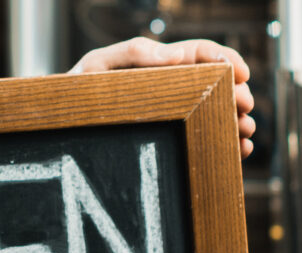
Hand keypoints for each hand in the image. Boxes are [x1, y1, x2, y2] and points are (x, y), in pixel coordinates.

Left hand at [71, 37, 256, 157]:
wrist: (57, 124)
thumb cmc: (76, 92)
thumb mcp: (98, 67)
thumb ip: (135, 54)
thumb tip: (179, 56)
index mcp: (159, 64)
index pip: (203, 53)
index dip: (228, 60)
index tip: (242, 75)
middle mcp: (173, 87)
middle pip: (219, 84)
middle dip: (238, 95)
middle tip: (244, 111)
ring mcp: (176, 112)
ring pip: (218, 112)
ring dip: (237, 120)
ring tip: (244, 133)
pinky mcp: (173, 137)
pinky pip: (206, 137)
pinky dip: (227, 143)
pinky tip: (239, 150)